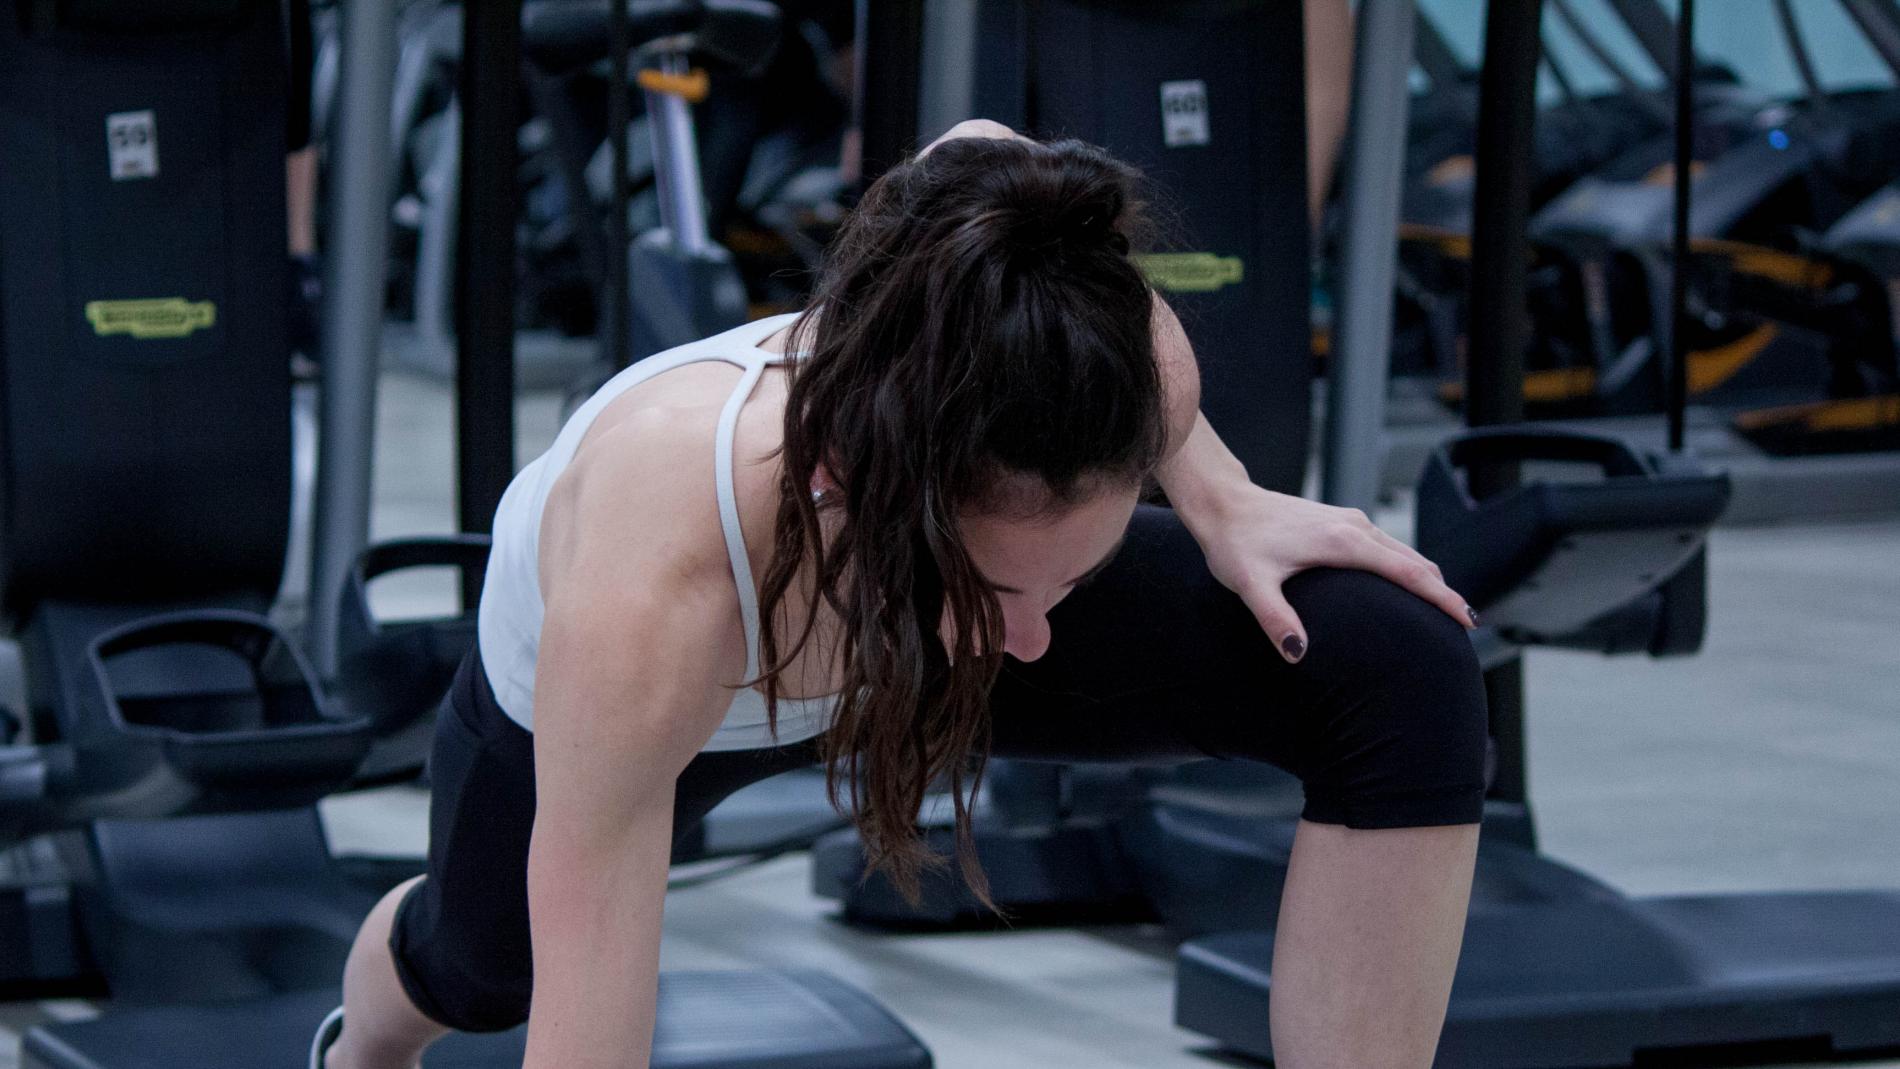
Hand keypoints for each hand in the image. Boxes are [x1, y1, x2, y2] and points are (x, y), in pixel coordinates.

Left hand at [1192, 485, 1477, 662]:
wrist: (1224, 503)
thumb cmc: (1235, 542)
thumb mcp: (1250, 584)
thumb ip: (1274, 619)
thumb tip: (1298, 654)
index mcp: (1343, 542)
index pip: (1408, 572)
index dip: (1441, 598)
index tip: (1468, 620)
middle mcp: (1355, 527)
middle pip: (1416, 562)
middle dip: (1443, 594)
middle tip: (1466, 629)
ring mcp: (1351, 522)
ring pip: (1404, 552)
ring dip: (1427, 580)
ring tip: (1445, 613)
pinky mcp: (1342, 523)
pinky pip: (1388, 547)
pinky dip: (1407, 568)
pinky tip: (1407, 588)